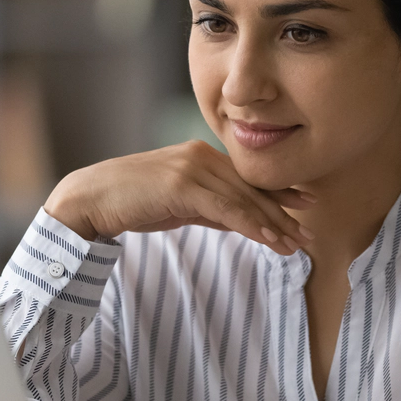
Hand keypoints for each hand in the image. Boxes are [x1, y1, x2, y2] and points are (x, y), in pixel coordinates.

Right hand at [43, 140, 314, 254]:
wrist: (90, 199)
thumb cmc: (131, 202)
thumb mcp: (179, 206)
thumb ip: (211, 209)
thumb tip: (242, 221)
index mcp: (201, 157)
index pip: (247, 178)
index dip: (279, 193)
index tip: (306, 206)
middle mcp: (200, 156)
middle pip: (251, 188)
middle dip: (283, 212)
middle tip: (310, 232)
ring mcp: (191, 167)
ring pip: (243, 198)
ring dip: (272, 223)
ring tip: (296, 244)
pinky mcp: (181, 184)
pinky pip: (225, 207)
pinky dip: (250, 224)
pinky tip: (268, 239)